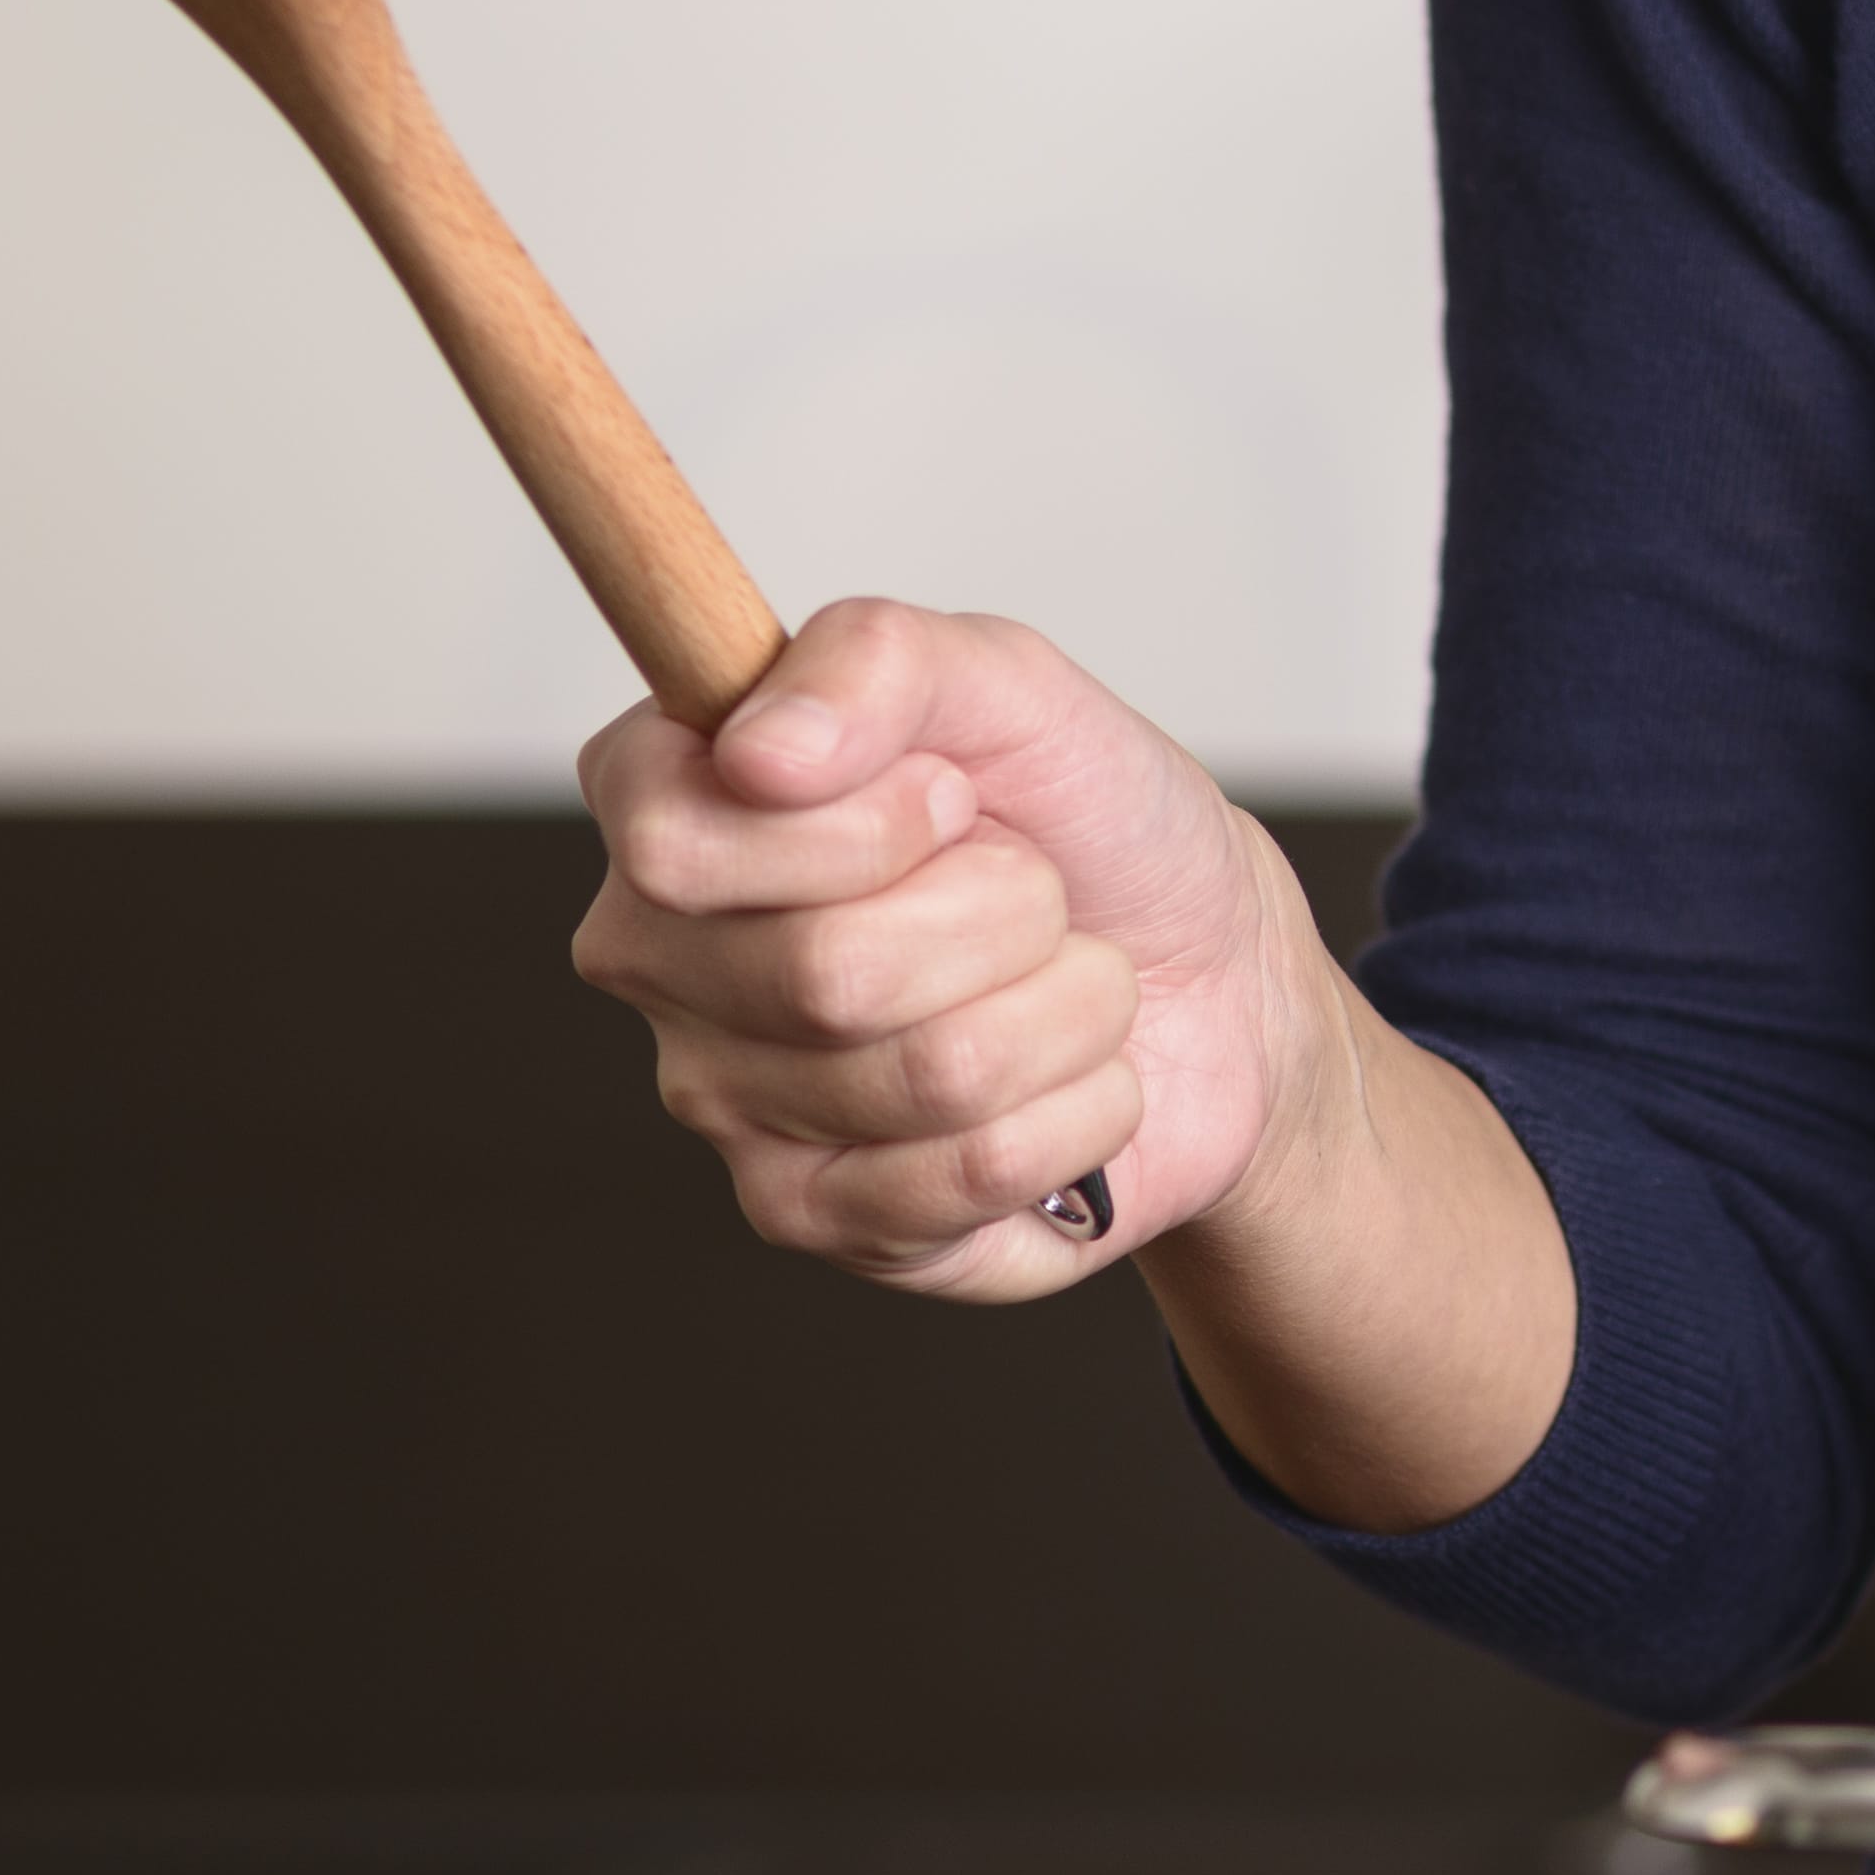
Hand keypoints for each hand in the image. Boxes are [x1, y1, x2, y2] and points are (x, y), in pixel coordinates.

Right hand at [572, 597, 1331, 1303]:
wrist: (1212, 974)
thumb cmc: (1091, 824)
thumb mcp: (1014, 687)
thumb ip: (878, 659)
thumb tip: (758, 748)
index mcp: (673, 801)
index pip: (673, 838)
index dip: (862, 822)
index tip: (951, 795)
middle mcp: (661, 958)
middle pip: (828, 972)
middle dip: (1010, 913)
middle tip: (1032, 891)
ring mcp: (722, 1102)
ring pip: (928, 1077)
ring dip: (1067, 1009)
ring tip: (1062, 981)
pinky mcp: (812, 1215)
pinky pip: (972, 1174)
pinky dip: (1081, 1107)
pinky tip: (1064, 1082)